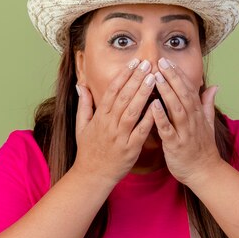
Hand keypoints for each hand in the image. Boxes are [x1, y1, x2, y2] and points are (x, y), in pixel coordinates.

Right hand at [73, 59, 156, 184]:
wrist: (93, 176)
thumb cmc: (88, 150)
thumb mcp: (81, 126)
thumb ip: (84, 105)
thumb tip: (80, 85)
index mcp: (99, 117)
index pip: (112, 91)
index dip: (124, 75)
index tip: (134, 62)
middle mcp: (109, 124)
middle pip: (124, 97)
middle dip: (136, 78)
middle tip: (148, 63)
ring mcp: (120, 136)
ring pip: (133, 110)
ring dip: (143, 93)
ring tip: (154, 78)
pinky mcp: (130, 148)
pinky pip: (141, 130)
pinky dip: (149, 117)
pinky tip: (158, 104)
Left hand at [150, 57, 222, 186]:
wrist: (205, 173)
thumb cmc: (202, 148)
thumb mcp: (208, 124)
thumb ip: (208, 104)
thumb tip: (214, 86)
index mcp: (197, 114)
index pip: (188, 89)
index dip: (178, 75)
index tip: (168, 61)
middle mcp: (192, 120)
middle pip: (183, 94)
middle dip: (172, 77)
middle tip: (160, 62)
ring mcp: (185, 132)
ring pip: (176, 108)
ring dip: (167, 92)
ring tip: (156, 77)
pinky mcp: (176, 145)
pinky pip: (168, 130)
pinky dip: (161, 117)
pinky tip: (153, 106)